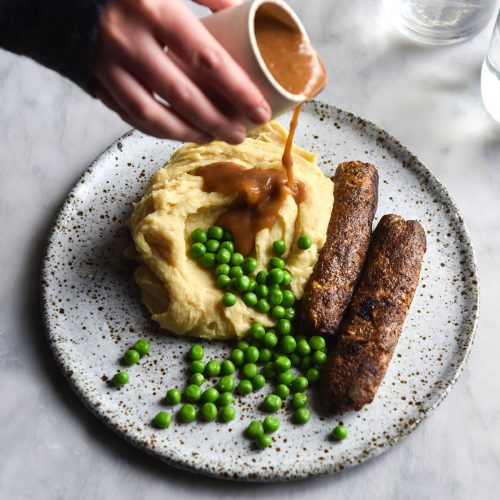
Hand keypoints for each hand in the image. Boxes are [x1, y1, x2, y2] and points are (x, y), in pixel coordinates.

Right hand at [92, 0, 270, 143]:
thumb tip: (240, 11)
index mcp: (152, 8)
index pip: (207, 59)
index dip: (238, 90)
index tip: (260, 111)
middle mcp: (128, 41)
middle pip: (183, 96)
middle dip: (217, 122)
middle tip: (240, 134)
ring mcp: (107, 66)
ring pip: (153, 116)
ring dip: (187, 133)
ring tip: (212, 137)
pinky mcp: (95, 82)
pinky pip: (130, 116)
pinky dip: (157, 129)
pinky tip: (178, 132)